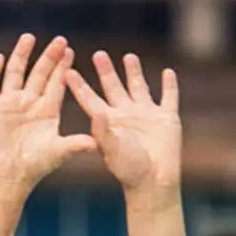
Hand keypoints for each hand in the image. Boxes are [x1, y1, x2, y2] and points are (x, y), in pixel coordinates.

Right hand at [0, 34, 93, 191]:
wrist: (10, 175)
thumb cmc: (36, 165)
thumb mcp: (58, 152)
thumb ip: (75, 144)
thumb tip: (95, 142)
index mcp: (47, 109)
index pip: (56, 82)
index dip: (63, 67)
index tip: (70, 51)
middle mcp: (29, 102)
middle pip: (40, 72)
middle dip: (49, 56)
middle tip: (60, 39)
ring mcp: (10, 103)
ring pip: (15, 72)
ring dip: (22, 55)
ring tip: (29, 37)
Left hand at [66, 52, 181, 196]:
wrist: (153, 182)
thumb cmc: (128, 169)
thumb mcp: (111, 148)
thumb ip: (102, 129)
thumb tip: (96, 110)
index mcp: (108, 122)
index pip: (90, 99)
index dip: (79, 86)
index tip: (66, 70)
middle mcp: (125, 116)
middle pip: (113, 88)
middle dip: (106, 71)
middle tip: (98, 54)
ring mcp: (146, 116)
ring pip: (139, 88)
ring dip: (134, 73)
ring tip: (128, 56)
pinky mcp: (166, 119)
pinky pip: (169, 97)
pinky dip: (170, 85)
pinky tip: (168, 72)